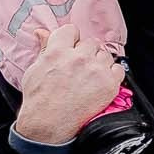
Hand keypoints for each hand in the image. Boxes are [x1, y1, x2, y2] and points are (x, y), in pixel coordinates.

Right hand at [12, 25, 125, 145]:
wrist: (48, 123)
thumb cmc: (39, 100)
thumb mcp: (34, 69)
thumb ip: (43, 49)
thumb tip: (42, 32)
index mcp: (57, 52)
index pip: (71, 30)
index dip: (72, 39)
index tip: (71, 47)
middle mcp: (78, 58)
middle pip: (90, 42)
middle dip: (86, 52)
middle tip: (79, 67)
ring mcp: (95, 70)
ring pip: (105, 54)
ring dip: (99, 62)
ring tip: (89, 77)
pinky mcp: (109, 83)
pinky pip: (118, 69)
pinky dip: (112, 74)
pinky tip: (100, 82)